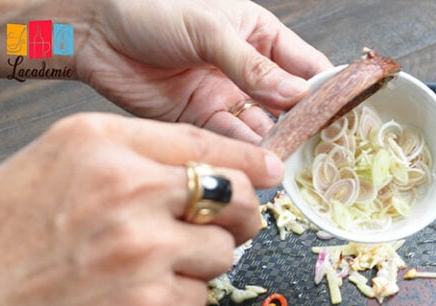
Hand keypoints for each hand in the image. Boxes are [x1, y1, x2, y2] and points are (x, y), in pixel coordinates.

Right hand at [0, 112, 282, 305]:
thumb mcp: (57, 164)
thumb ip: (130, 157)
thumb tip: (203, 170)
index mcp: (102, 145)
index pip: (205, 144)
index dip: (249, 161)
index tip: (269, 171)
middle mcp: (129, 190)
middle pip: (236, 196)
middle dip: (243, 214)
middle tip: (231, 225)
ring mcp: (144, 249)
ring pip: (224, 250)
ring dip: (202, 261)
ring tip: (158, 266)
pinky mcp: (150, 304)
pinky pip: (200, 296)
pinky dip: (180, 298)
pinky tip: (141, 295)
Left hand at [75, 0, 331, 142]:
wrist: (92, 28)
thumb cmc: (151, 8)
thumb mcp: (211, 30)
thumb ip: (254, 67)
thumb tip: (298, 95)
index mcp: (259, 35)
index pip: (306, 66)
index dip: (325, 89)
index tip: (343, 114)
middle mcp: (246, 70)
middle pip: (288, 103)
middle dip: (302, 123)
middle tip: (317, 145)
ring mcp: (224, 96)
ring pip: (261, 126)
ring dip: (274, 142)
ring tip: (287, 157)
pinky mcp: (198, 120)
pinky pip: (228, 139)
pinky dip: (242, 151)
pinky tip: (255, 159)